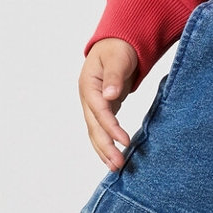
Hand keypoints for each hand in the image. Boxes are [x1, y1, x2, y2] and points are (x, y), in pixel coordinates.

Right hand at [80, 38, 140, 167]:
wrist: (116, 44)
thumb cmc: (118, 48)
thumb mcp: (117, 57)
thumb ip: (114, 75)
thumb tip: (110, 95)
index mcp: (89, 85)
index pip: (99, 111)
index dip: (111, 127)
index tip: (124, 141)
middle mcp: (87, 99)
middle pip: (94, 127)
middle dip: (105, 147)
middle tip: (118, 164)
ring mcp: (93, 106)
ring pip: (96, 132)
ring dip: (104, 151)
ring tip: (116, 167)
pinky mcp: (102, 110)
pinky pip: (102, 130)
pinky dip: (107, 144)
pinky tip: (113, 158)